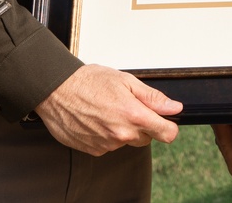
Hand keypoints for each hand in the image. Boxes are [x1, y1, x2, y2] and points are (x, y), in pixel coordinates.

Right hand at [34, 63, 181, 155]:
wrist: (57, 91)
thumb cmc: (89, 81)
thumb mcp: (125, 81)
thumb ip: (152, 97)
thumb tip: (174, 107)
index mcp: (133, 115)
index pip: (167, 133)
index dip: (169, 126)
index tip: (167, 120)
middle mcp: (122, 134)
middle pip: (147, 137)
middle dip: (143, 124)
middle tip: (127, 105)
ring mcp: (107, 145)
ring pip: (127, 140)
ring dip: (123, 129)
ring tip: (107, 109)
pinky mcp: (94, 150)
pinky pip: (110, 145)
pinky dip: (107, 134)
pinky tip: (96, 118)